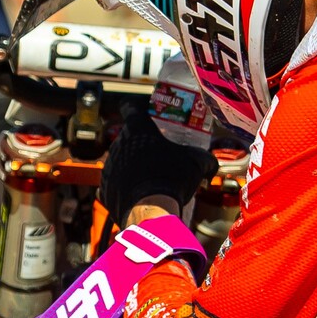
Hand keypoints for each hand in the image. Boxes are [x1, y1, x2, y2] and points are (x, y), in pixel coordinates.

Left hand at [99, 98, 215, 222]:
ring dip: (132, 167)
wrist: (152, 210)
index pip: (130, 107)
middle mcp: (118, 143)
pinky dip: (125, 188)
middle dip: (141, 145)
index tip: (145, 116)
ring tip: (151, 179)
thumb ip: (206, 159)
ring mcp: (109, 167)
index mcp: (137, 128)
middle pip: (128, 138)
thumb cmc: (173, 177)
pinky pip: (115, 184)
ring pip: (121, 161)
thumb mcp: (197, 163)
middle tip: (158, 156)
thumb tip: (211, 166)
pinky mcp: (105, 188)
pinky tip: (139, 195)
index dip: (137, 110)